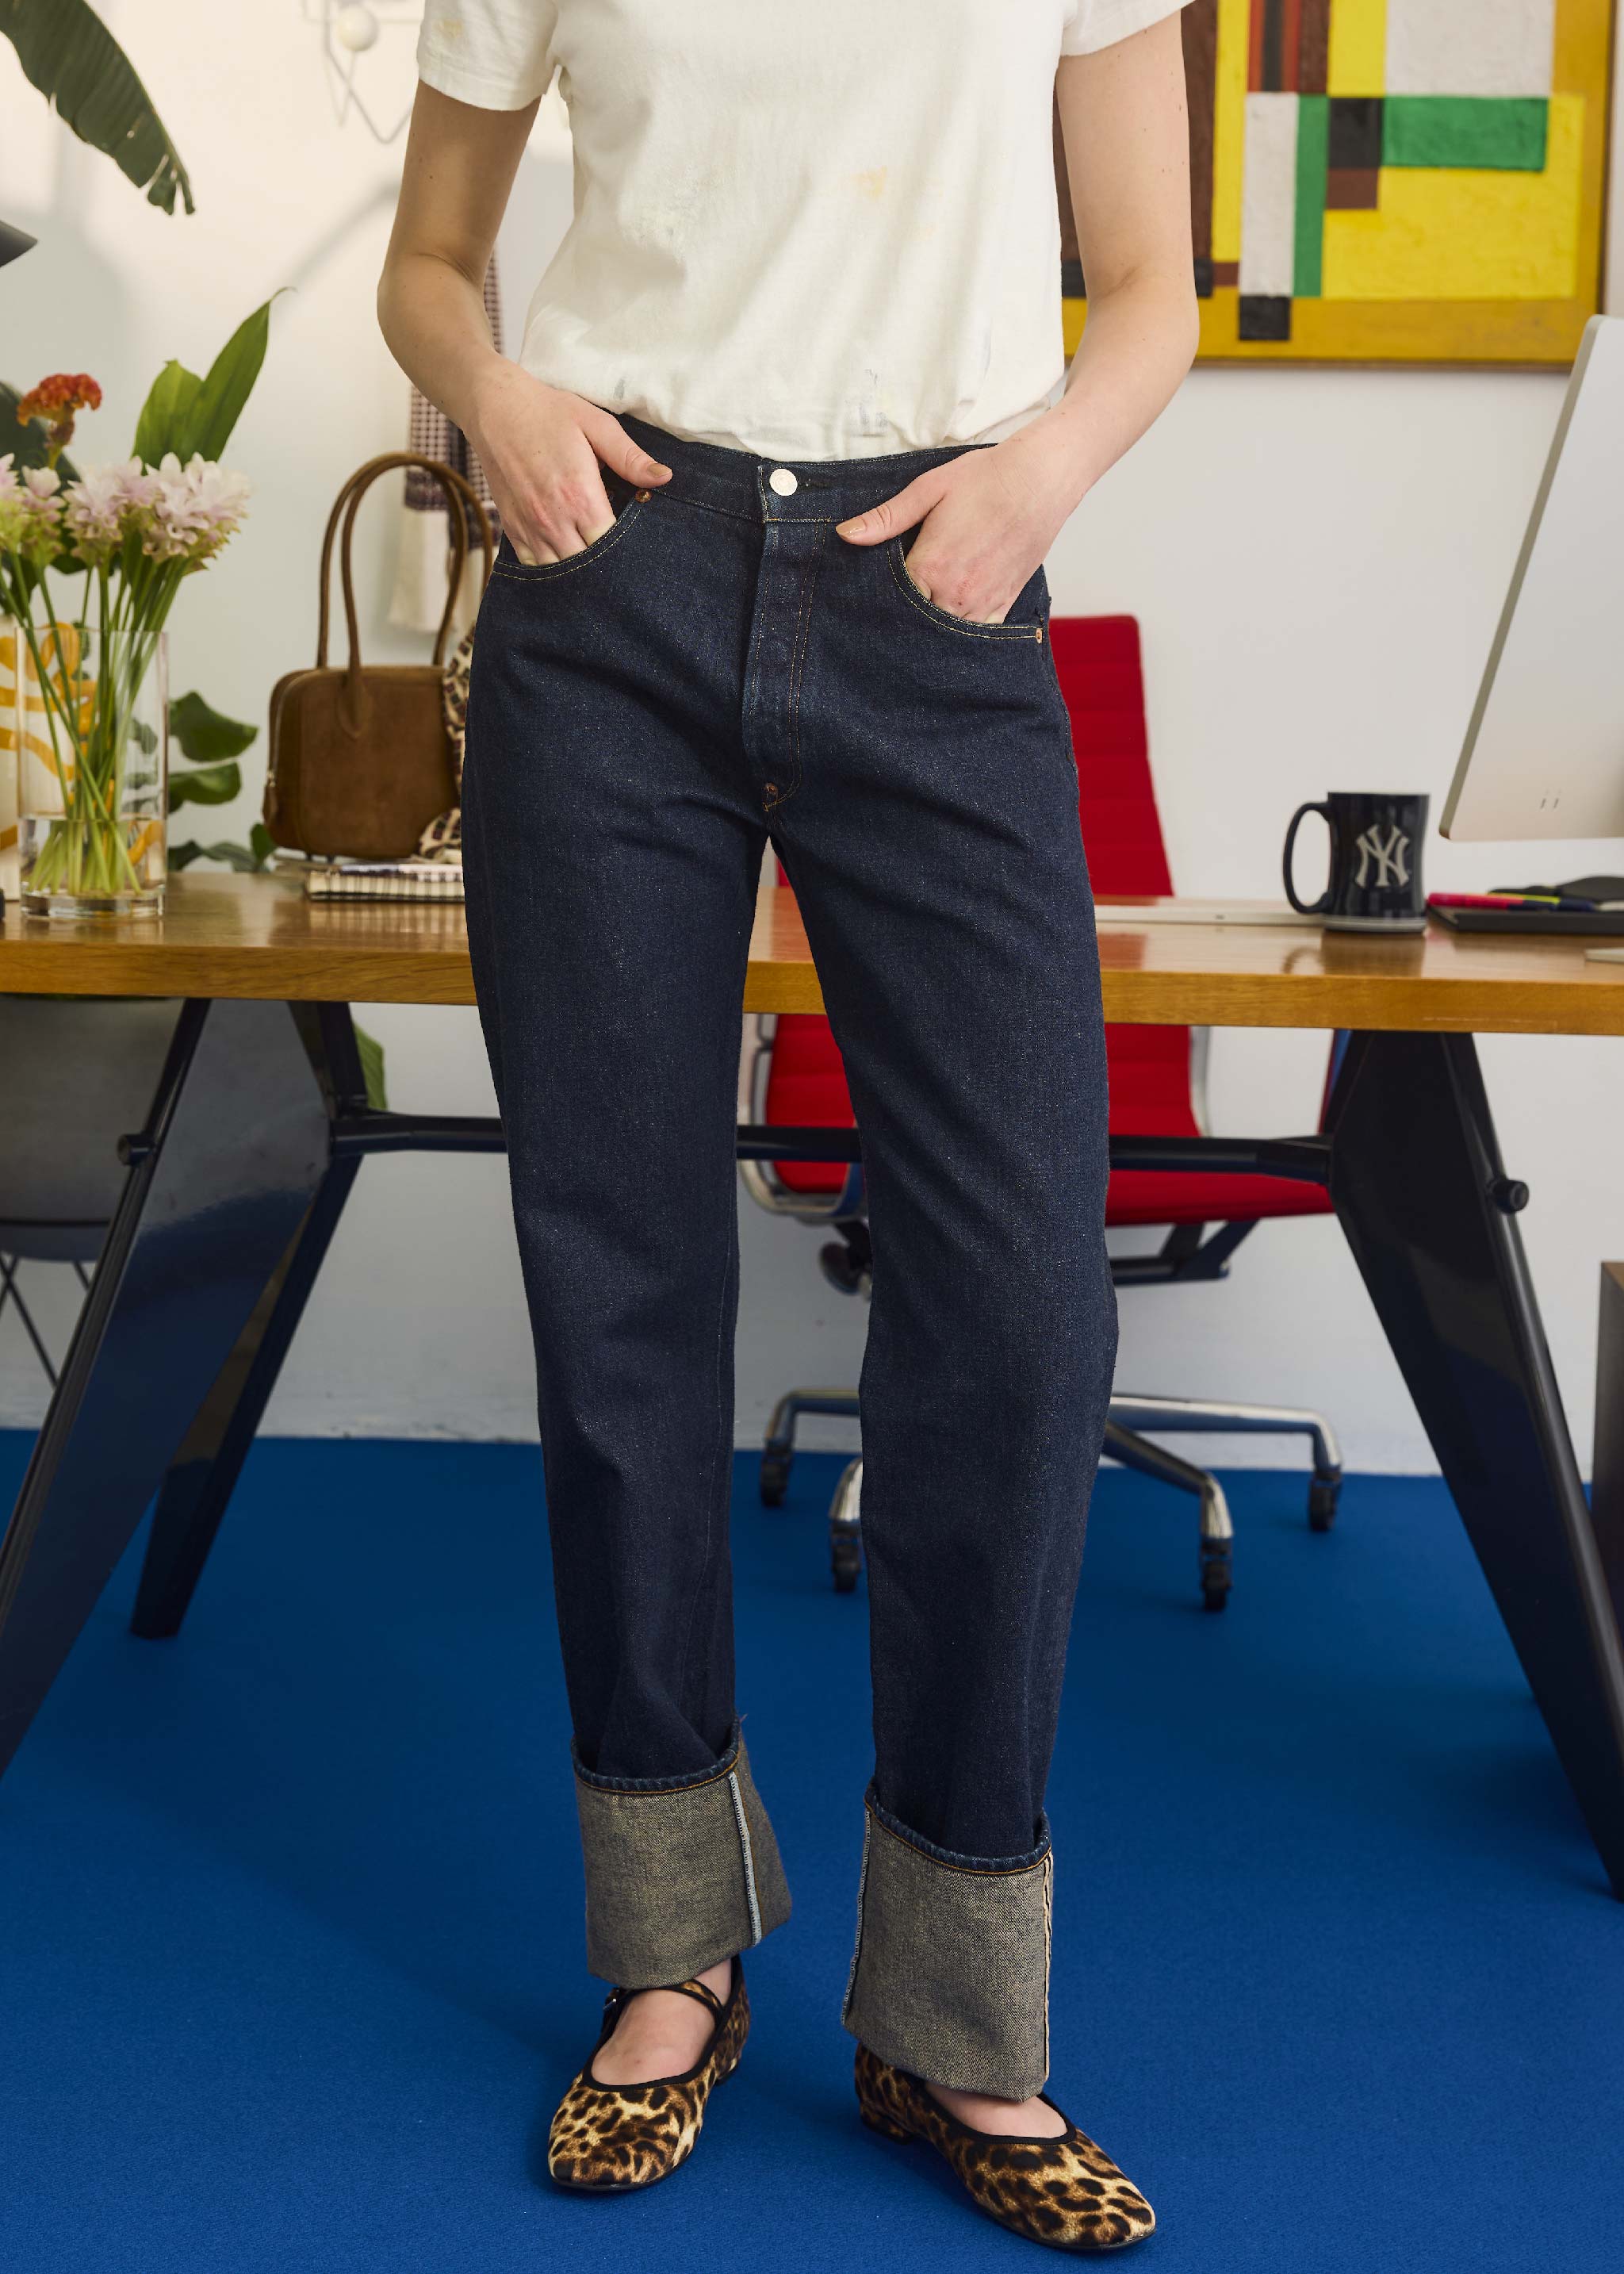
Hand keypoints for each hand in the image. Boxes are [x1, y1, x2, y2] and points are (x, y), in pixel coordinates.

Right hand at [466, 364, 671, 564]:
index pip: (611, 545)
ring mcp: (530, 527)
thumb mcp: (596, 425)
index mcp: (580, 495)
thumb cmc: (548, 413)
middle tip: (617, 551)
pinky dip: (551, 565)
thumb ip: (629, 457)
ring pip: (561, 571)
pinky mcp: (512, 528)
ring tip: (592, 553)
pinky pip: (535, 565)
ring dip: (578, 567)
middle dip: (604, 563)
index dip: (625, 548)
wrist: (494, 407)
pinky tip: (565, 552)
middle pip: (588, 565)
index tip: (635, 541)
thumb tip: (664, 478)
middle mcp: (553, 519)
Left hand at [835, 412, 1086, 622]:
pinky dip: (960, 634)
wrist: (1042, 478)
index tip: (865, 601)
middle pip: (915, 624)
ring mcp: (983, 604)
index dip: (876, 602)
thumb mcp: (928, 489)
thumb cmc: (987, 478)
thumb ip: (886, 518)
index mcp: (931, 567)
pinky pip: (977, 635)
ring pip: (945, 636)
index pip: (891, 601)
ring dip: (930, 631)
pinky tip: (948, 625)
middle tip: (885, 617)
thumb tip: (845, 535)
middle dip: (901, 621)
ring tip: (918, 620)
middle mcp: (956, 594)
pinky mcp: (1004, 605)